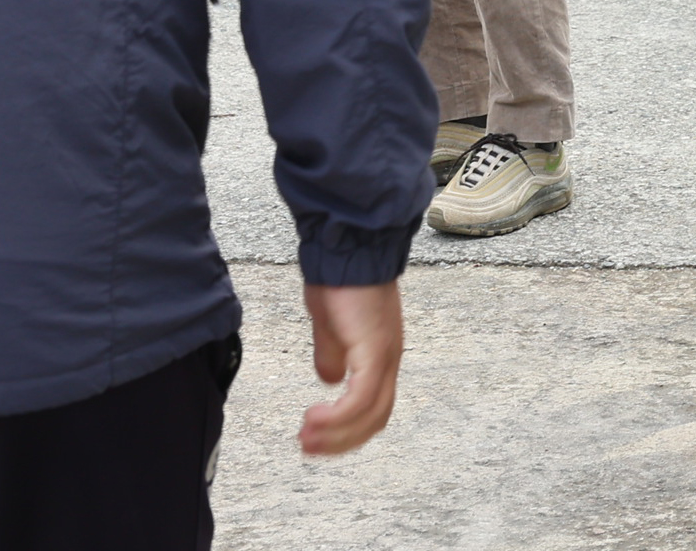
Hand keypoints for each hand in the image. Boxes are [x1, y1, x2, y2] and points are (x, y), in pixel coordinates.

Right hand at [299, 280, 403, 456]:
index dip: (347, 428)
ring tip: (306, 438)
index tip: (316, 436)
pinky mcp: (375, 350)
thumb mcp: (330, 324)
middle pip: (374, 419)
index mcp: (381, 355)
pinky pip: (360, 398)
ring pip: (369, 414)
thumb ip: (331, 353)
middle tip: (308, 447)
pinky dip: (338, 417)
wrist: (347, 248)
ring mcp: (386, 355)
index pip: (373, 407)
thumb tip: (330, 381)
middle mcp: (390, 359)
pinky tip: (314, 418)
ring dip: (336, 434)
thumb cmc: (338, 278)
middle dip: (340, 440)